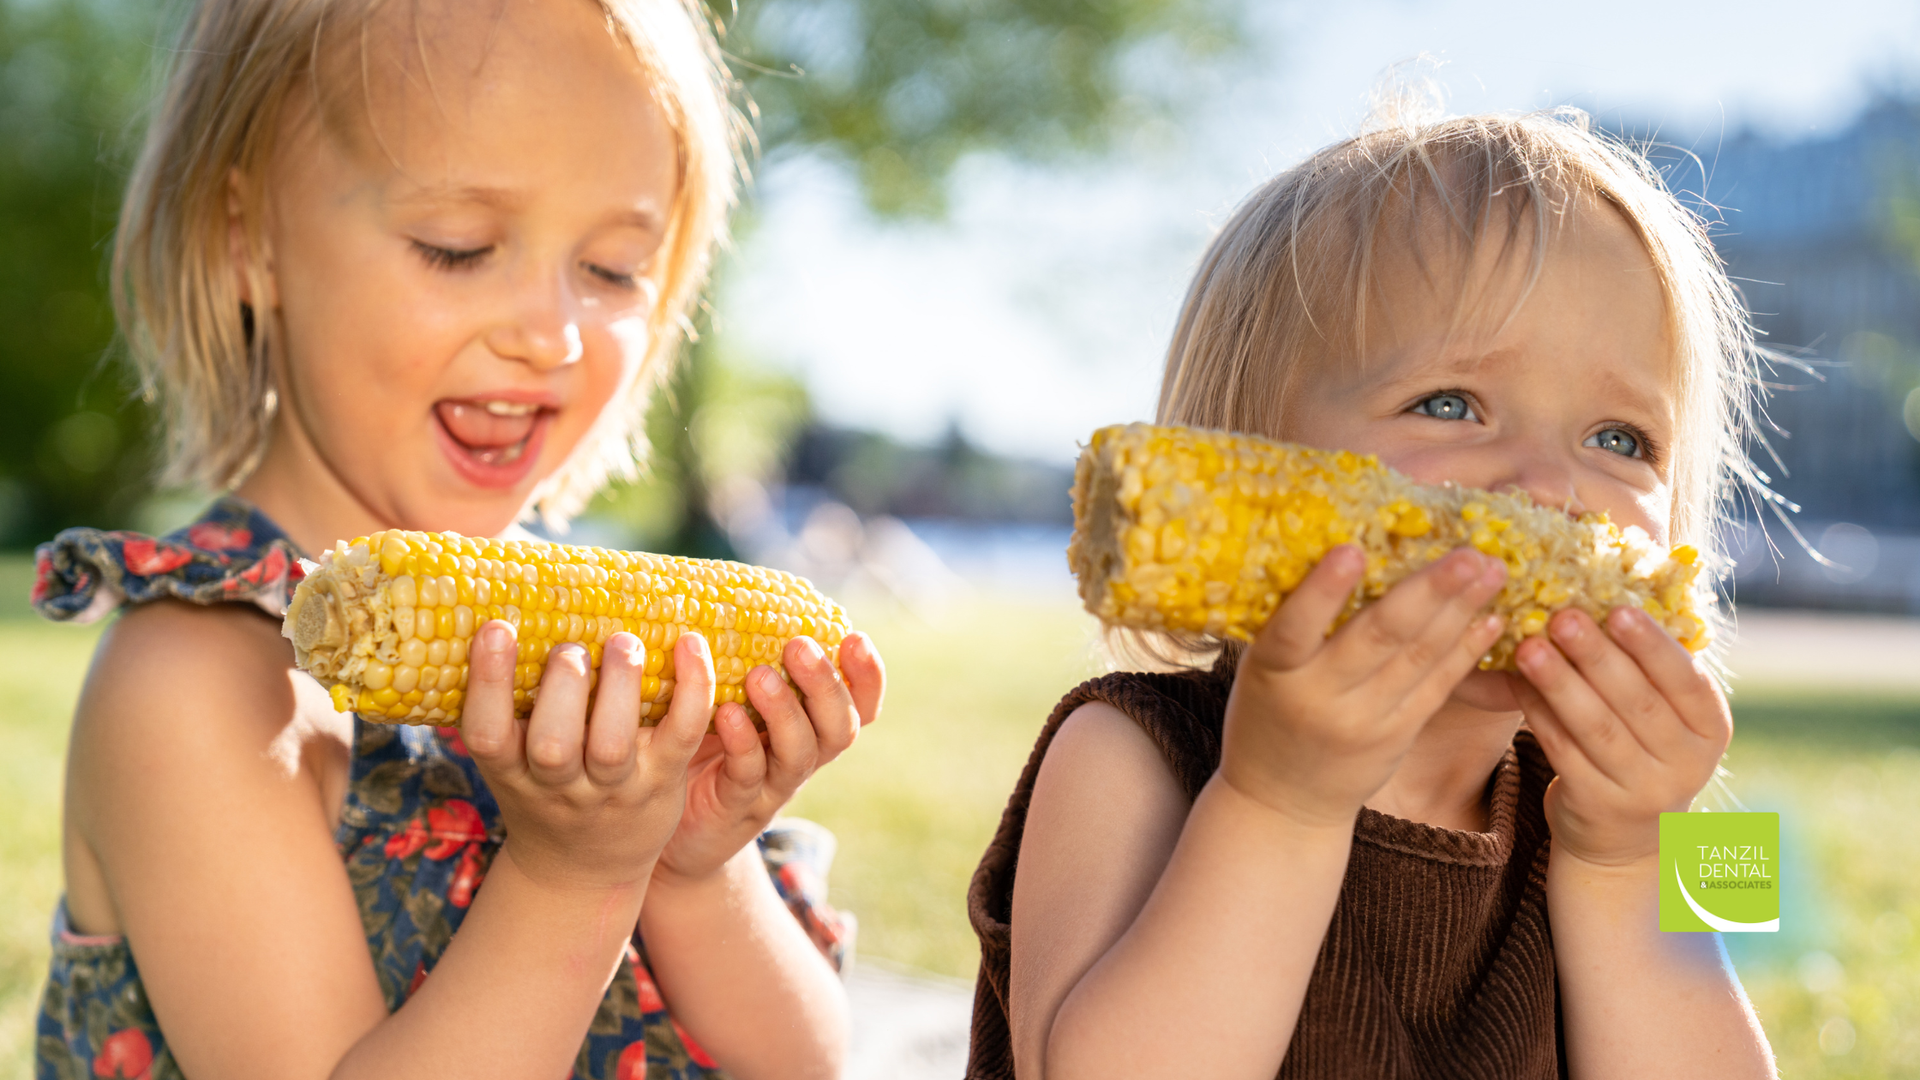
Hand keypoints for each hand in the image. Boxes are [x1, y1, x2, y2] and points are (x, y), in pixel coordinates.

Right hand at [461, 622, 710, 891]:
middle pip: (553, 746)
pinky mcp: (662, 781)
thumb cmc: (544, 792)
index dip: (489, 683)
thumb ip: (507, 708)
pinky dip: (691, 688)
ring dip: (620, 687)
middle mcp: (559, 786)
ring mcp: (613, 789)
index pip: (487, 733)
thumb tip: (501, 617)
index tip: (497, 627)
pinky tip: (690, 644)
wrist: (584, 871)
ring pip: (613, 746)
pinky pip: (681, 733)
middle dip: (562, 689)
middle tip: (570, 649)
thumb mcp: (511, 763)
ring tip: (624, 643)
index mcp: (512, 772)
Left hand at [653, 632, 883, 885]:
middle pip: (841, 727)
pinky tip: (725, 714)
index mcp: (810, 726)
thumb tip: (722, 588)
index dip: (867, 675)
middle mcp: (803, 756)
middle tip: (798, 646)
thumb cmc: (702, 747)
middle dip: (826, 685)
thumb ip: (739, 660)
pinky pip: (748, 775)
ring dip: (786, 711)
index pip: (860, 704)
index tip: (854, 637)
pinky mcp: (737, 807)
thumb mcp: (729, 699)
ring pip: (801, 753)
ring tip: (759, 675)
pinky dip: (742, 743)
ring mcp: (774, 785)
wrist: (674, 829)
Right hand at [1221, 545, 1507, 826]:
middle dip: (1430, 591)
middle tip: (1470, 551)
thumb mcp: (1262, 671)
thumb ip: (1294, 627)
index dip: (1323, 591)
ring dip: (1461, 610)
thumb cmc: (1268, 715)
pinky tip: (1489, 618)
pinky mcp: (1397, 736)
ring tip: (1493, 570)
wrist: (1281, 802)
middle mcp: (1319, 698)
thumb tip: (1344, 550)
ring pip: (1418, 657)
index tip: (1353, 549)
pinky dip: (1465, 650)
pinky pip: (1438, 687)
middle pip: (1378, 637)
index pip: (1294, 628)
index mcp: (1272, 673)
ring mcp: (1364, 721)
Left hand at [1513, 607, 1730, 866]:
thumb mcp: (1667, 713)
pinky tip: (1517, 682)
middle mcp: (1687, 764)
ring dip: (1559, 683)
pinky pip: (1563, 751)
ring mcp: (1644, 791)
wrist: (1623, 836)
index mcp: (1711, 727)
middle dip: (1597, 656)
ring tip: (1529, 646)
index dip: (1653, 646)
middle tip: (1562, 616)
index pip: (1687, 681)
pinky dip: (1538, 714)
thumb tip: (1628, 578)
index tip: (1619, 609)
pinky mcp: (1598, 806)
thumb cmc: (1643, 747)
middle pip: (1637, 702)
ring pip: (1596, 728)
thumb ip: (1652, 664)